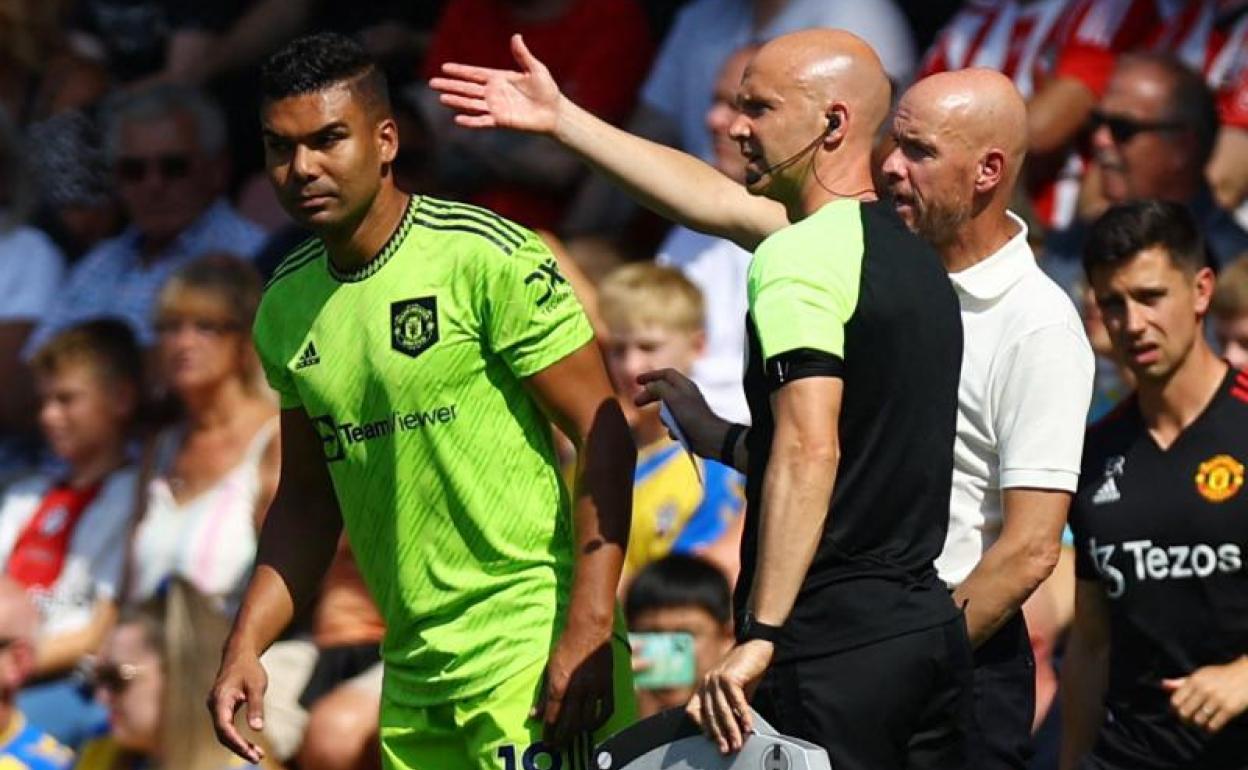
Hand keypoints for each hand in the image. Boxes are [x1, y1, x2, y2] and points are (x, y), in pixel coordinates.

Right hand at [207, 647, 268, 762]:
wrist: (239, 655)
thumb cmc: (249, 668)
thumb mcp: (257, 685)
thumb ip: (256, 706)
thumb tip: (258, 729)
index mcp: (220, 699)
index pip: (224, 727)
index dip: (237, 742)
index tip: (251, 753)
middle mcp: (214, 706)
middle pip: (223, 734)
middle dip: (239, 748)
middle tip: (257, 758)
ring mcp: (216, 708)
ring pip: (224, 733)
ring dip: (238, 745)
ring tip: (257, 755)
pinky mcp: (221, 709)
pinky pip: (226, 728)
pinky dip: (237, 738)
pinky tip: (250, 745)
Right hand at [430, 34, 562, 133]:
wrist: (554, 112)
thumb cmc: (546, 90)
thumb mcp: (535, 69)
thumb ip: (522, 55)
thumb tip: (516, 36)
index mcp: (499, 78)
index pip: (475, 73)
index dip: (460, 71)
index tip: (444, 68)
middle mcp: (493, 93)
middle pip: (467, 88)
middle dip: (450, 85)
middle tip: (432, 83)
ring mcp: (495, 107)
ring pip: (471, 103)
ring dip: (456, 101)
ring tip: (441, 98)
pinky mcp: (501, 121)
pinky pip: (482, 121)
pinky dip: (471, 121)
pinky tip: (458, 119)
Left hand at [532, 627, 614, 746]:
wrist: (589, 628)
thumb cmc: (566, 646)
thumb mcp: (549, 669)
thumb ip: (544, 693)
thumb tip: (535, 714)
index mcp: (559, 684)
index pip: (553, 717)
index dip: (550, 733)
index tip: (547, 743)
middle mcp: (577, 689)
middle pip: (569, 723)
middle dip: (562, 738)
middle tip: (558, 747)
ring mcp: (594, 687)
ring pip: (587, 720)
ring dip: (578, 732)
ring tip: (572, 738)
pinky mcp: (607, 684)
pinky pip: (605, 710)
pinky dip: (599, 721)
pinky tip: (592, 725)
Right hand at [635, 369, 726, 460]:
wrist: (711, 439)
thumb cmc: (693, 417)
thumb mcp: (674, 398)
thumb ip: (659, 388)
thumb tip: (649, 385)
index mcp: (685, 386)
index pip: (666, 374)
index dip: (651, 375)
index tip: (637, 381)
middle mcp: (685, 396)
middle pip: (662, 391)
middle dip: (650, 397)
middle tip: (637, 403)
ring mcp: (686, 411)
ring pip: (666, 411)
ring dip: (664, 418)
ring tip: (671, 424)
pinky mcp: (686, 425)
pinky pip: (672, 426)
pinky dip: (672, 430)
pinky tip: (678, 435)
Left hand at [686, 640, 772, 753]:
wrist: (756, 644)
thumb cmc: (746, 667)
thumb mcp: (735, 689)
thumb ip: (731, 705)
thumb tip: (735, 727)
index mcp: (705, 685)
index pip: (694, 710)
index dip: (702, 726)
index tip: (711, 740)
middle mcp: (707, 682)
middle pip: (709, 714)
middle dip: (719, 734)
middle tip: (727, 748)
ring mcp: (716, 678)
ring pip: (722, 710)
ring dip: (731, 729)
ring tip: (738, 742)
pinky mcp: (729, 677)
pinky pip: (736, 701)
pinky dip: (743, 715)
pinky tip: (748, 726)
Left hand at [1162, 657, 1247, 732]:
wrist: (1246, 675)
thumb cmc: (1220, 675)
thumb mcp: (1200, 674)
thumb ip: (1182, 682)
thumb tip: (1163, 685)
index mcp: (1195, 680)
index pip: (1175, 701)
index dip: (1175, 709)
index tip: (1179, 712)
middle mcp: (1204, 689)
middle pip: (1185, 712)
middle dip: (1185, 719)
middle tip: (1189, 720)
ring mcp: (1217, 700)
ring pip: (1198, 721)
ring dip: (1198, 725)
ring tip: (1201, 722)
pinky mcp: (1230, 709)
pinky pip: (1213, 725)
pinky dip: (1210, 729)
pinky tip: (1211, 725)